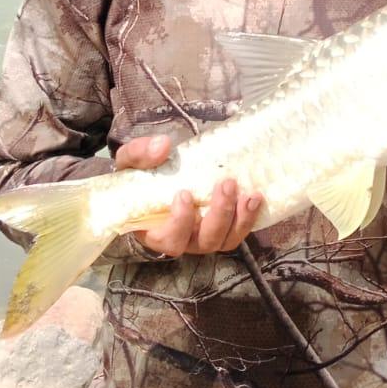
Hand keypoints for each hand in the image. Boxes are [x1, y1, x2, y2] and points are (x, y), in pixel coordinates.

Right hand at [114, 135, 262, 255]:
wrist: (156, 178)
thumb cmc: (139, 177)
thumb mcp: (131, 162)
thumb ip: (140, 154)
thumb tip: (163, 146)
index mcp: (155, 231)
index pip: (169, 241)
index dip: (179, 223)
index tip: (184, 194)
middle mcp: (183, 240)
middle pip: (204, 242)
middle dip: (219, 215)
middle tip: (225, 184)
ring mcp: (205, 236)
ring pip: (225, 241)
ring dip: (240, 219)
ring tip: (249, 194)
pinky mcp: (223, 228)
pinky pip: (238, 232)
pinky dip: (249, 218)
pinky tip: (256, 197)